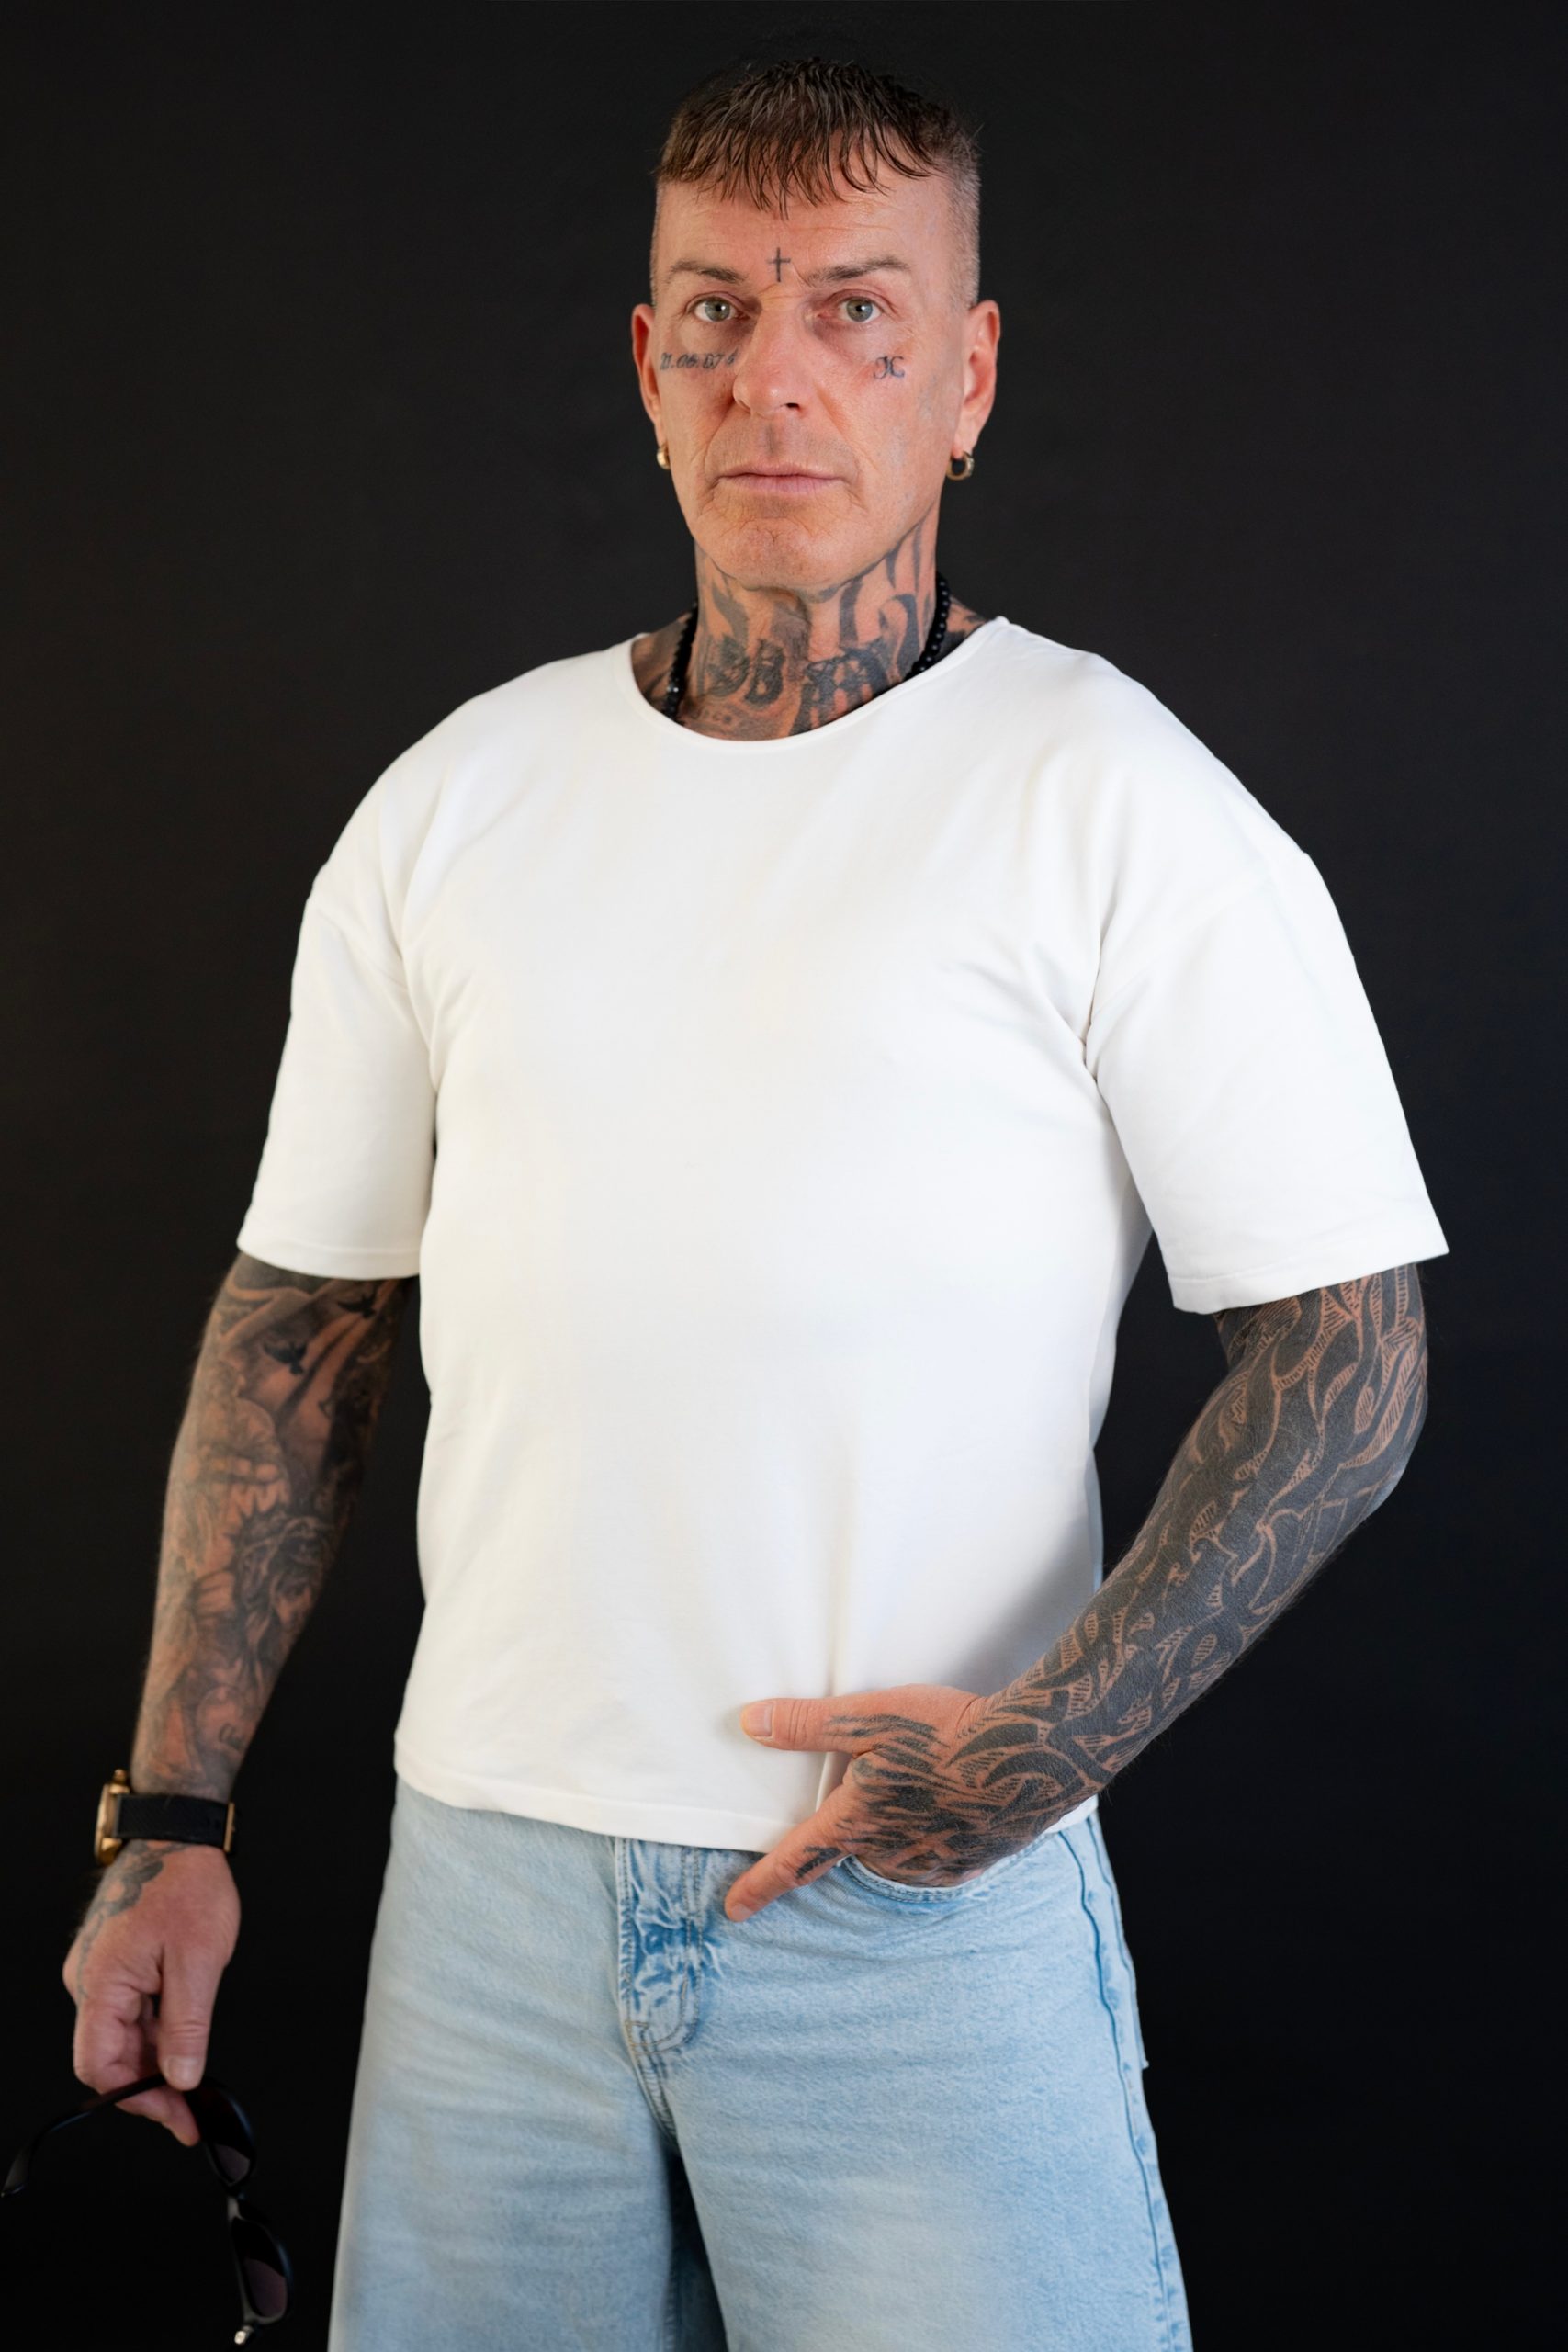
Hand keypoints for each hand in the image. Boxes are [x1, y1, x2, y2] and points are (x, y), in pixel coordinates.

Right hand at [61, 1842, 240, 2144]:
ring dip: (156, 2058)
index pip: (101, 2065)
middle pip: (112, 2054)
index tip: (176, 2116)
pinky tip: (182, 2037)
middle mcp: (90, 1980)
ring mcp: (100, 1970)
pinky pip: (129, 2010)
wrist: (176, 1833)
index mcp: (101, 1983)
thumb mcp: (198, 1961)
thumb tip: (181, 2079)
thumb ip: (186, 2026)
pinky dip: (155, 2029)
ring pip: (123, 2034)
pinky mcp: (115, 1961)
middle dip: (151, 2085)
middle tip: (192, 2108)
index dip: (138, 2098)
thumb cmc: (185, 1883)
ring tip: (194, 2076)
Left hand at [727, 1683, 1044, 1920]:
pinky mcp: (969, 1863)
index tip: (733, 1910)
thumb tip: (750, 1723)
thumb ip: (807, 1724)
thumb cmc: (946, 1733)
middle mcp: (888, 1853)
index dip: (759, 1885)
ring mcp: (930, 1863)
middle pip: (850, 1849)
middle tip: (874, 1790)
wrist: (1031, 1756)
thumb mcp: (869, 1716)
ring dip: (892, 1833)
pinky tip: (945, 1812)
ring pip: (892, 1856)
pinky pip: (933, 1861)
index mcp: (855, 1822)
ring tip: (919, 1789)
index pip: (794, 1861)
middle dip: (850, 1830)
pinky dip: (929, 1840)